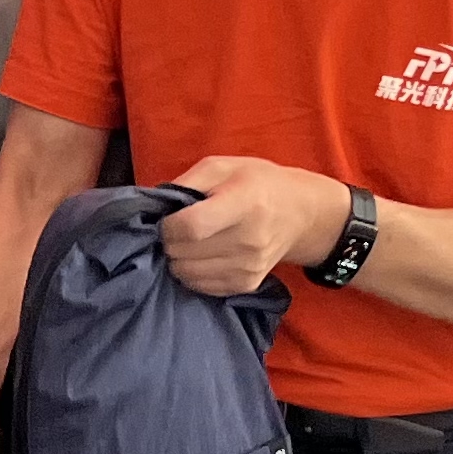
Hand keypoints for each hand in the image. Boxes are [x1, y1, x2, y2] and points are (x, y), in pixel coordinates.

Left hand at [162, 157, 351, 296]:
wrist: (298, 212)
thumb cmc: (255, 182)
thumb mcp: (222, 166)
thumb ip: (186, 182)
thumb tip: (154, 206)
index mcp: (244, 203)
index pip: (192, 227)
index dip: (168, 226)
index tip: (166, 219)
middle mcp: (249, 239)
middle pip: (186, 253)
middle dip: (169, 242)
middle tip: (176, 230)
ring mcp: (250, 266)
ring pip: (188, 274)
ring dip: (178, 259)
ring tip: (188, 242)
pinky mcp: (247, 284)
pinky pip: (202, 287)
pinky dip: (192, 273)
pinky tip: (200, 256)